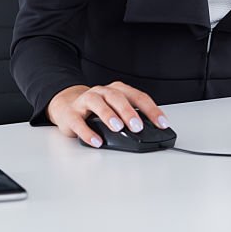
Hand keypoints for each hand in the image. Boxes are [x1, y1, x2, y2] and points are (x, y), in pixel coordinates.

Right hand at [46, 82, 169, 147]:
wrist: (67, 107)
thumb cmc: (97, 109)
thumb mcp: (117, 109)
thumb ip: (131, 117)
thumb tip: (151, 132)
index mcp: (118, 90)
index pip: (138, 97)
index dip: (152, 110)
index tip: (162, 123)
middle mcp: (103, 92)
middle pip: (117, 97)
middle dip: (129, 112)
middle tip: (138, 126)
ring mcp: (86, 101)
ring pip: (98, 103)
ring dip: (109, 115)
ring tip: (118, 128)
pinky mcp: (71, 114)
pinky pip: (78, 122)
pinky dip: (87, 132)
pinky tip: (96, 141)